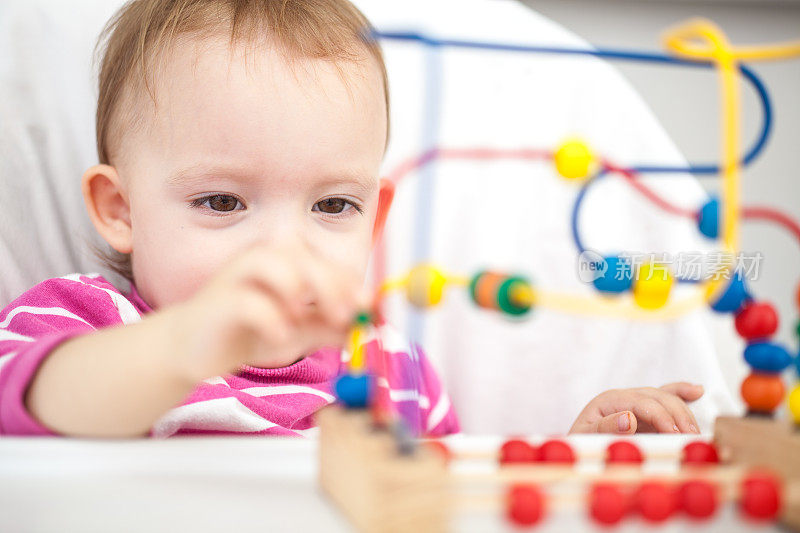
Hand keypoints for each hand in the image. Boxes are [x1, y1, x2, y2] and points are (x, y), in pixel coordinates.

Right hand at [167, 243, 365, 383]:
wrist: (194, 349)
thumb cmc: (248, 333)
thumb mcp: (299, 333)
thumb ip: (330, 327)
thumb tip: (369, 327)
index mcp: (286, 264)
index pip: (326, 264)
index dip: (351, 283)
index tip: (370, 308)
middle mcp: (263, 261)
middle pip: (303, 258)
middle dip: (330, 285)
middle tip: (345, 315)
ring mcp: (238, 277)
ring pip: (271, 263)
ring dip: (295, 288)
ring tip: (304, 318)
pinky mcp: (218, 301)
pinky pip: (246, 302)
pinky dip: (269, 318)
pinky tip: (279, 337)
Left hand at [568, 382, 703, 433]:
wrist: (576, 447)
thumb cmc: (580, 442)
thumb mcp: (584, 436)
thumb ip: (604, 427)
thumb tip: (628, 418)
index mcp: (609, 400)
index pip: (641, 402)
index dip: (661, 416)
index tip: (675, 434)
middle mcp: (624, 396)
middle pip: (657, 397)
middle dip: (677, 416)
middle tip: (690, 437)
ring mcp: (635, 401)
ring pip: (665, 397)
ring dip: (683, 412)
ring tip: (695, 432)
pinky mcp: (644, 410)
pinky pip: (664, 395)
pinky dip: (681, 392)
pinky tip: (697, 391)